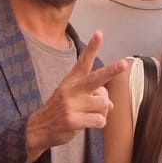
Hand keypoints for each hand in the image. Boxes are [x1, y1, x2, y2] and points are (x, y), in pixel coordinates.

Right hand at [24, 33, 121, 155]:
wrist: (38, 129)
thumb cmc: (59, 111)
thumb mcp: (72, 98)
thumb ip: (92, 97)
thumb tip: (110, 105)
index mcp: (71, 81)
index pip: (83, 62)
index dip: (92, 47)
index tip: (99, 34)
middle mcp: (71, 90)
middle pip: (96, 79)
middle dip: (111, 71)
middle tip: (123, 64)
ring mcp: (72, 106)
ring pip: (103, 104)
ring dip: (102, 111)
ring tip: (91, 115)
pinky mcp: (73, 121)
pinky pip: (99, 120)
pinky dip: (98, 123)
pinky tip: (88, 124)